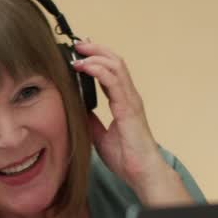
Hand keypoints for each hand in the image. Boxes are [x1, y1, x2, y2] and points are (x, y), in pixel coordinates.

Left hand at [70, 40, 170, 195]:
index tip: (80, 52)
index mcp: (124, 102)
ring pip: (116, 66)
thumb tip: (77, 110)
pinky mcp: (128, 108)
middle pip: (115, 61)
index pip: (112, 71)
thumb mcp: (100, 136)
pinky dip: (98, 70)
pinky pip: (114, 81)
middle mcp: (129, 97)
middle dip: (95, 49)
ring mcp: (130, 100)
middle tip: (76, 44)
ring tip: (78, 52)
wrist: (140, 172)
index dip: (97, 58)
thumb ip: (91, 121)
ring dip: (95, 55)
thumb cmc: (127, 158)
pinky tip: (84, 67)